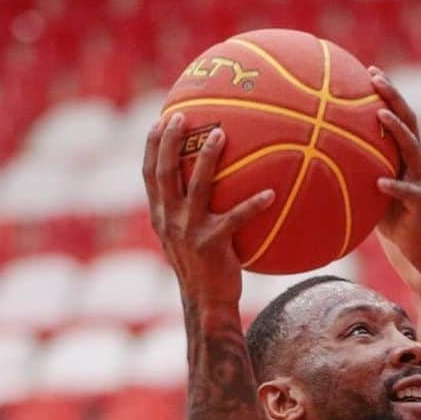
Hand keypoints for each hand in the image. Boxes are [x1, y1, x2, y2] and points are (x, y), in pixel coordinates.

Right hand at [142, 114, 273, 307]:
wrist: (206, 303)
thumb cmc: (202, 270)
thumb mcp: (184, 241)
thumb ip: (186, 215)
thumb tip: (203, 190)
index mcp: (160, 216)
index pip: (149, 174)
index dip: (152, 146)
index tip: (159, 121)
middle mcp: (170, 219)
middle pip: (165, 171)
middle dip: (170, 140)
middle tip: (181, 116)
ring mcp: (190, 230)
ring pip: (197, 185)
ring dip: (208, 157)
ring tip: (221, 134)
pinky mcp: (213, 243)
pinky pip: (237, 217)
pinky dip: (254, 204)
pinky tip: (271, 193)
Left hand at [369, 67, 420, 266]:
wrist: (420, 246)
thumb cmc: (396, 217)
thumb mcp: (380, 186)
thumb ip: (368, 167)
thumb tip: (340, 151)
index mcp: (409, 156)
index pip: (401, 117)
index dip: (389, 94)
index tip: (371, 72)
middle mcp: (418, 162)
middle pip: (409, 122)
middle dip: (393, 98)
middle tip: (375, 78)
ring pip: (411, 149)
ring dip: (396, 131)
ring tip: (380, 116)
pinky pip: (405, 191)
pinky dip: (393, 186)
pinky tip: (379, 181)